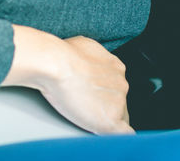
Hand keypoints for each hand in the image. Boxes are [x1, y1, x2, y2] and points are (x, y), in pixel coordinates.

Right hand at [3, 26, 132, 134]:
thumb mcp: (85, 46)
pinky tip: (105, 132)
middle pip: (120, 102)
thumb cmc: (64, 53)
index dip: (106, 95)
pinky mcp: (111, 120)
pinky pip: (123, 133)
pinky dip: (114, 134)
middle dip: (106, 106)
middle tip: (88, 107)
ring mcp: (118, 102)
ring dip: (105, 118)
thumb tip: (88, 59)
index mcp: (116, 67)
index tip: (96, 98)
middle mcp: (122, 84)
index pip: (117, 87)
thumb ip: (94, 57)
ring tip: (86, 116)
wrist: (56, 64)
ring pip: (120, 117)